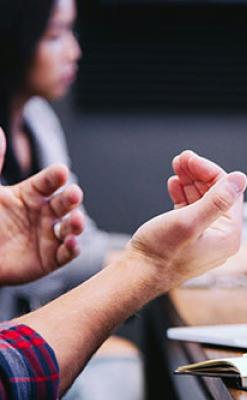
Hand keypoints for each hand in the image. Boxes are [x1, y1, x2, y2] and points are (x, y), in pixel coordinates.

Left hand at [0, 129, 84, 284]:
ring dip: (77, 224)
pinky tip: (72, 243)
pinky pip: (66, 254)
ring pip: (70, 228)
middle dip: (72, 199)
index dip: (56, 177)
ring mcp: (49, 236)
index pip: (49, 182)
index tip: (61, 172)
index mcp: (31, 194)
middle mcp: (44, 213)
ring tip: (76, 221)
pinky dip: (72, 249)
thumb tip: (0, 132)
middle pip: (65, 203)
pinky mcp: (50, 259)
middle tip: (75, 194)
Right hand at [127, 150, 246, 285]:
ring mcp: (205, 238)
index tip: (190, 158)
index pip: (229, 193)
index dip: (210, 172)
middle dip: (199, 174)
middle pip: (216, 195)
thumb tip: (241, 179)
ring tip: (176, 167)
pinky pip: (192, 210)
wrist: (138, 275)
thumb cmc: (161, 253)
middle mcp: (221, 238)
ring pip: (202, 200)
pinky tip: (174, 184)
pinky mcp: (190, 237)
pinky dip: (183, 195)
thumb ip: (217, 200)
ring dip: (190, 182)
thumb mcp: (189, 222)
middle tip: (181, 158)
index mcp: (228, 236)